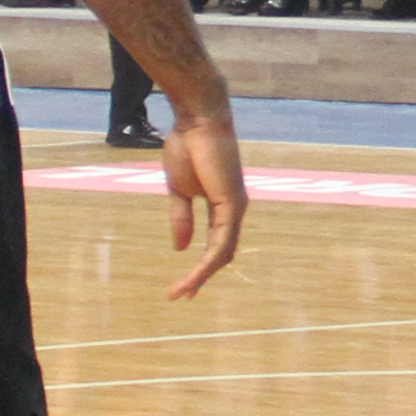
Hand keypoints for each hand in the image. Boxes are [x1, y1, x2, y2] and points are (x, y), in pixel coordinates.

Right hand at [160, 105, 247, 297]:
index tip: (183, 285)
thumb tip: (181, 248)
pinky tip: (194, 275)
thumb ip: (181, 218)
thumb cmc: (188, 146)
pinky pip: (221, 242)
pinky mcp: (232, 204)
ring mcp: (236, 208)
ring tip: (181, 292)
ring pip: (222, 254)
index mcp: (223, 206)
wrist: (196, 121)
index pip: (216, 244)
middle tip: (182, 294)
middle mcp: (234, 210)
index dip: (201, 265)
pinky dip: (207, 262)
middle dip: (202, 277)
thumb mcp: (178, 190)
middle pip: (223, 254)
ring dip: (202, 275)